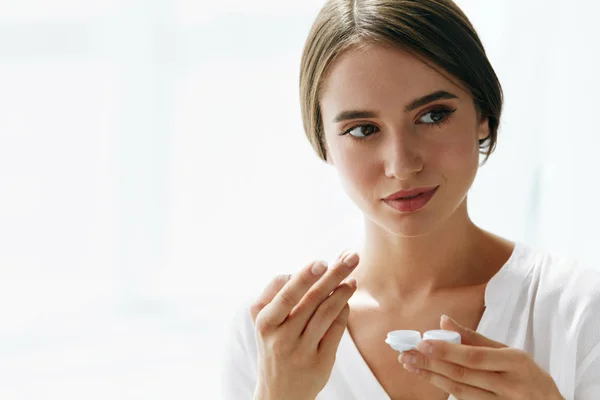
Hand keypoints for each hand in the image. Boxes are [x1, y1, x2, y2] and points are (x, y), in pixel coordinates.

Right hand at [249, 251, 358, 399]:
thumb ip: (277, 294)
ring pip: (326, 313)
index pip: (287, 294)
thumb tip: (306, 270)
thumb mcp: (265, 322)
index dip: (305, 277)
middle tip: (351, 256)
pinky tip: (347, 300)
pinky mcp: (319, 363)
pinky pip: (335, 331)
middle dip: (334, 274)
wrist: (279, 392)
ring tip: (353, 277)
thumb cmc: (274, 345)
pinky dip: (343, 312)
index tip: (322, 261)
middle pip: (312, 299)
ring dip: (343, 291)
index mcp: (265, 322)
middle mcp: (281, 337)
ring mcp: (301, 351)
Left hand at [397, 315, 564, 399]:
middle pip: (462, 375)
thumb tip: (444, 320)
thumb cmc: (528, 375)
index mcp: (515, 362)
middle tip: (406, 354)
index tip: (422, 343)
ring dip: (432, 377)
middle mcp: (509, 385)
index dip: (446, 351)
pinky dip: (445, 387)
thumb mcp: (509, 351)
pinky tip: (430, 377)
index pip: (474, 357)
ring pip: (460, 390)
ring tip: (411, 365)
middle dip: (430, 364)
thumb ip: (475, 338)